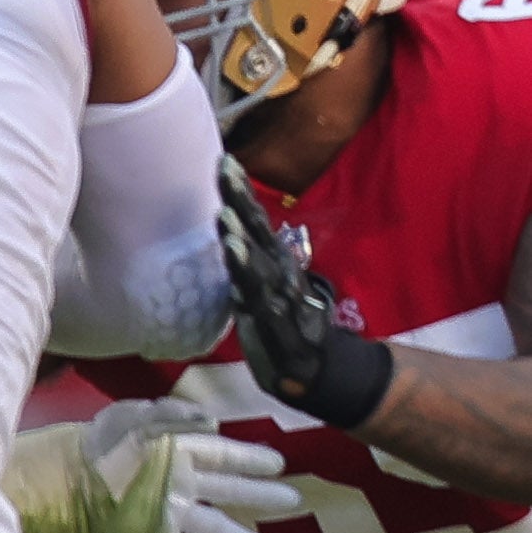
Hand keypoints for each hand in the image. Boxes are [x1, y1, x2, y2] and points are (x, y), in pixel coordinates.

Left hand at [59, 399, 304, 532]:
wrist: (58, 480)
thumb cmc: (95, 443)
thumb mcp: (131, 417)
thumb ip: (172, 415)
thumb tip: (213, 422)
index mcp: (175, 449)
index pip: (223, 454)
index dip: (251, 459)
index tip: (279, 464)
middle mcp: (176, 481)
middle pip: (227, 490)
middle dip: (259, 496)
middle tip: (293, 502)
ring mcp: (164, 511)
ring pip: (214, 526)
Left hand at [216, 158, 393, 425]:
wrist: (308, 371)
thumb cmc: (278, 324)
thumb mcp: (257, 289)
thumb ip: (245, 264)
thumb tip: (226, 237)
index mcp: (272, 262)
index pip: (254, 222)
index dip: (240, 194)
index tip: (224, 162)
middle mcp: (278, 271)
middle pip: (257, 230)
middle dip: (241, 199)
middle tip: (224, 167)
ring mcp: (279, 295)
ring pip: (258, 261)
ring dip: (242, 236)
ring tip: (225, 212)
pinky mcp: (276, 321)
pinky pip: (258, 294)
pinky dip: (247, 273)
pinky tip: (234, 253)